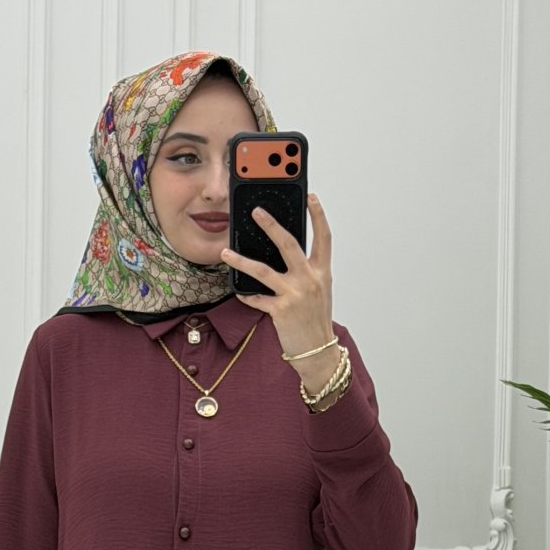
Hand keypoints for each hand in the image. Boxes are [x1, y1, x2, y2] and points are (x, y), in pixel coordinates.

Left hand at [221, 195, 335, 375]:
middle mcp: (310, 280)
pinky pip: (257, 298)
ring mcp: (295, 295)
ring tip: (225, 252)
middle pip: (289, 244)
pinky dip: (246, 295)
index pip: (324, 237)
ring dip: (241, 260)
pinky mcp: (280, 311)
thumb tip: (286, 251)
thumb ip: (307, 270)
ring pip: (263, 270)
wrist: (318, 352)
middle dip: (271, 225)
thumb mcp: (319, 291)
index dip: (318, 215)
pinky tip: (238, 290)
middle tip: (256, 211)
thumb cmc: (316, 320)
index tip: (310, 197)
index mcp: (322, 272)